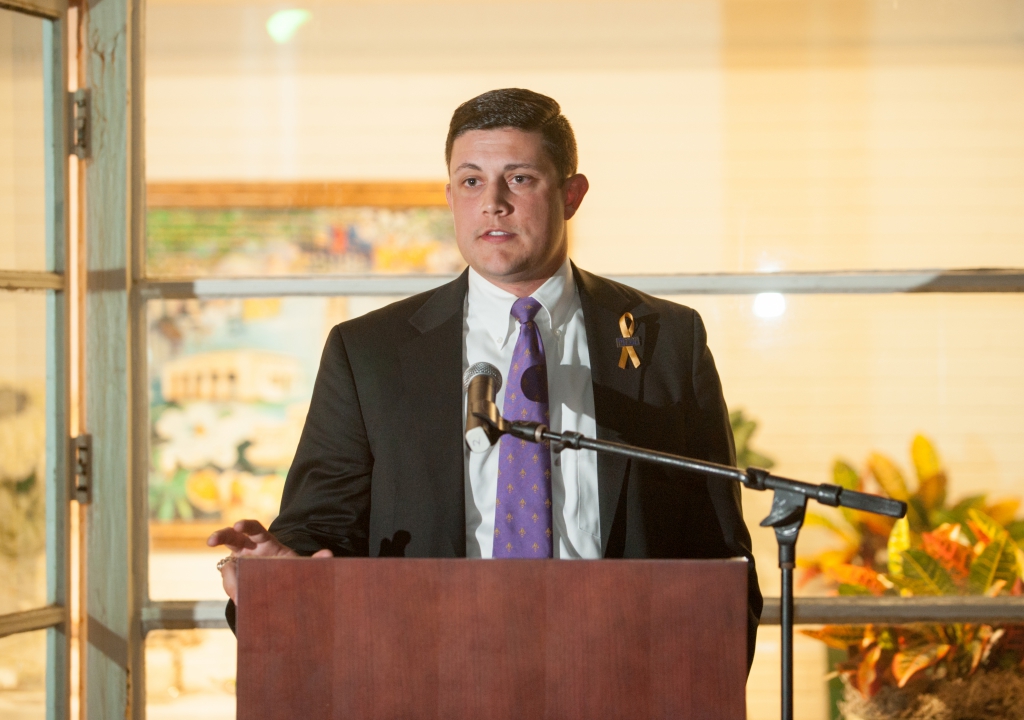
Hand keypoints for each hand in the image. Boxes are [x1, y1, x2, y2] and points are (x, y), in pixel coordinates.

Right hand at [207, 519, 332, 602]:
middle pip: (231, 538)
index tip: (239, 525)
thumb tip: (328, 554)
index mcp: (266, 541)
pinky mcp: (236, 580)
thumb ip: (315, 561)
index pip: (254, 528)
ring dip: (230, 579)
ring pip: (226, 566)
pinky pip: (230, 584)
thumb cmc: (291, 570)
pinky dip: (234, 593)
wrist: (284, 589)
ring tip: (239, 595)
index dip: (245, 525)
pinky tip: (242, 603)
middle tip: (211, 541)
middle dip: (220, 536)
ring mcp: (239, 564)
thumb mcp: (301, 565)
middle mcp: (249, 549)